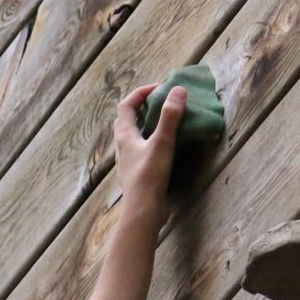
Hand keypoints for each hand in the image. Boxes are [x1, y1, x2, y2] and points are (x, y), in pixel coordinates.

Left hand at [115, 82, 184, 221]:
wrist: (143, 210)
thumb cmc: (149, 176)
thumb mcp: (162, 143)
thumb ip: (170, 117)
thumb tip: (178, 91)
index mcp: (124, 136)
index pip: (126, 105)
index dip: (141, 93)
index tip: (160, 88)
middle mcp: (122, 147)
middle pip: (127, 120)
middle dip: (143, 107)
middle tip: (162, 103)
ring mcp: (128, 160)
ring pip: (133, 136)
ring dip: (147, 125)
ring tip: (166, 122)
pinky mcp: (136, 172)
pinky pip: (141, 149)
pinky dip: (151, 141)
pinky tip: (165, 146)